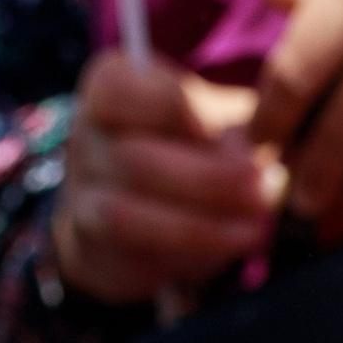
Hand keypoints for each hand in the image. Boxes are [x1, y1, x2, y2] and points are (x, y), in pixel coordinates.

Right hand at [52, 49, 284, 303]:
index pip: (126, 90)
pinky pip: (132, 257)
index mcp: (108, 85)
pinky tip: (226, 250)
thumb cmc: (184, 145)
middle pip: (135, 159)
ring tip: (253, 229)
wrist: (135, 203)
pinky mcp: (90, 251)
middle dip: (207, 179)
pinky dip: (184, 257)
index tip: (224, 129)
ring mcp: (80, 197)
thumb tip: (262, 163)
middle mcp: (84, 138)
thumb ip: (234, 127)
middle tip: (263, 190)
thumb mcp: (211, 118)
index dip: (177, 108)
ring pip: (128, 215)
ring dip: (197, 226)